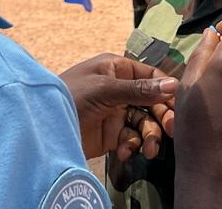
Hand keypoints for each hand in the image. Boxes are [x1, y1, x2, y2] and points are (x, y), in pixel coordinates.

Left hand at [60, 53, 175, 159]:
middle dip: (161, 117)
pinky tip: (124, 152)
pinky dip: (131, 146)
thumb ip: (140, 90)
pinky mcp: (110, 135)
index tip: (179, 106)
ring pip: (144, 122)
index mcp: (117, 69)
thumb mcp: (105, 90)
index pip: (151, 77)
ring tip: (148, 150)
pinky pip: (131, 138)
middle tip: (170, 131)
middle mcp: (119, 89)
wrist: (42, 129)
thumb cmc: (71, 97)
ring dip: (149, 136)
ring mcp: (115, 112)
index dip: (166, 91)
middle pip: (152, 102)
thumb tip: (174, 85)